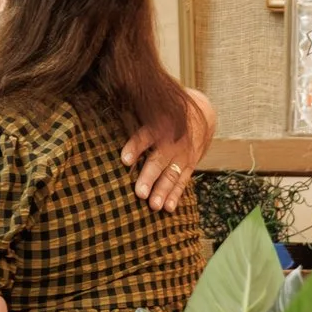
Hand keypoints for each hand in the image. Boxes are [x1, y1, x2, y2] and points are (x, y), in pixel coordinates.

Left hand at [123, 89, 214, 211]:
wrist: (202, 112)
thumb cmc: (166, 112)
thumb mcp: (153, 108)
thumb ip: (133, 112)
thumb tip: (109, 103)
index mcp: (159, 124)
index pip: (145, 136)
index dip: (135, 147)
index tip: (125, 160)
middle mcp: (172, 141)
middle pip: (159, 161)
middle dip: (149, 177)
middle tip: (140, 193)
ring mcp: (182, 155)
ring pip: (171, 175)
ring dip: (162, 191)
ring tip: (154, 206)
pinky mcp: (190, 164)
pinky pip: (182, 181)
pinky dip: (175, 195)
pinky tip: (168, 208)